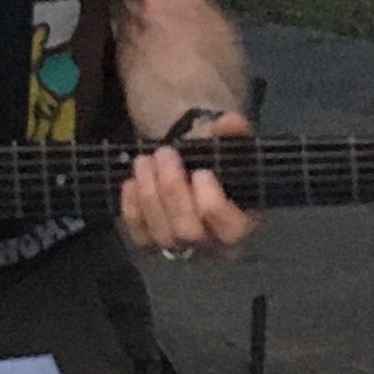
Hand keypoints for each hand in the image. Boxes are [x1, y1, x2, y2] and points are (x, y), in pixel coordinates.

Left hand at [121, 110, 258, 258]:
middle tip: (164, 153)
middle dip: (172, 190)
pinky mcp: (153, 246)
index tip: (201, 171)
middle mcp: (214, 247)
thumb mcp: (232, 147)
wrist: (195, 176)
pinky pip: (139, 235)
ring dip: (149, 193)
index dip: (211, 202)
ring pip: (161, 234)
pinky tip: (132, 181)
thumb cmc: (219, 166)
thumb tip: (228, 122)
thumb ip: (235, 134)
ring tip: (145, 160)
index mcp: (242, 225)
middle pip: (189, 232)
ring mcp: (181, 250)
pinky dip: (132, 208)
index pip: (230, 228)